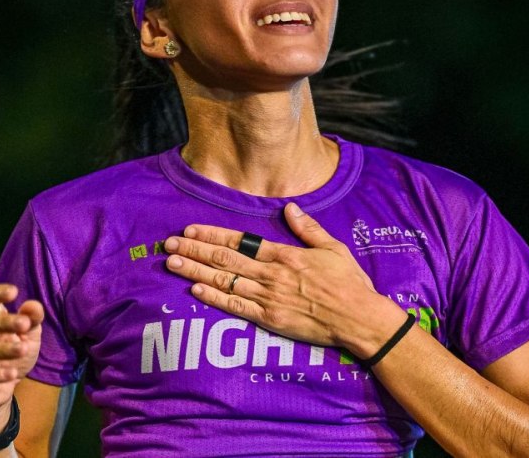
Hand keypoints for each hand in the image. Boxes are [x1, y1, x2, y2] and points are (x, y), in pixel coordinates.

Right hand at [0, 284, 43, 424]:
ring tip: (23, 350)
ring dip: (1, 349)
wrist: (1, 391)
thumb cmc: (13, 357)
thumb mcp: (29, 338)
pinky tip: (11, 374)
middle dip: (3, 322)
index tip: (13, 292)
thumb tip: (33, 305)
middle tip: (24, 324)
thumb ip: (32, 321)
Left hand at [164, 202, 400, 354]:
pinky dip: (215, 298)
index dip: (212, 236)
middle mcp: (272, 274)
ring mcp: (269, 298)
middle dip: (194, 251)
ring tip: (173, 264)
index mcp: (285, 255)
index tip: (190, 230)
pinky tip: (195, 291)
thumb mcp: (332, 248)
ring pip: (225, 281)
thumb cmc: (349, 283)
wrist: (359, 319)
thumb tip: (289, 207)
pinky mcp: (270, 320)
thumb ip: (308, 228)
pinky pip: (237, 307)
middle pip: (225, 259)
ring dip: (196, 272)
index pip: (240, 241)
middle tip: (169, 244)